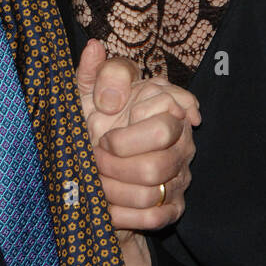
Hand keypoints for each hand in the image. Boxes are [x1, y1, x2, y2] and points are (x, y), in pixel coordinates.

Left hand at [75, 38, 200, 235]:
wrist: (92, 169)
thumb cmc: (92, 122)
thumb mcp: (84, 94)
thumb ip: (92, 71)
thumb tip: (94, 48)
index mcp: (166, 105)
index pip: (165, 125)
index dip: (127, 136)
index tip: (104, 134)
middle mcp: (181, 139)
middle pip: (157, 164)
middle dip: (115, 166)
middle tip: (94, 160)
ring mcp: (180, 174)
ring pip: (152, 193)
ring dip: (114, 191)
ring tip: (94, 181)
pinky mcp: (173, 205)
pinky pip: (155, 217)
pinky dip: (124, 216)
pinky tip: (106, 207)